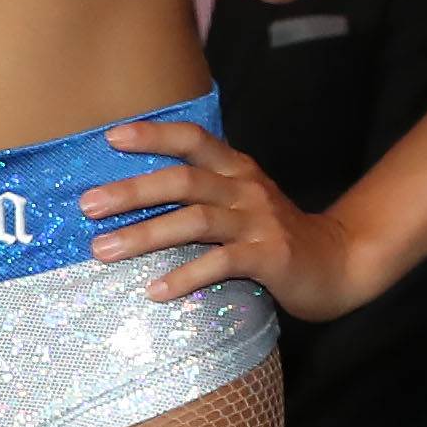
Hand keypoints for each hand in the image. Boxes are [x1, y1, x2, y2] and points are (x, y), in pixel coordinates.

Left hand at [88, 122, 365, 312]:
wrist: (338, 263)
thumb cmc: (273, 235)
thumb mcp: (240, 202)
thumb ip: (200, 195)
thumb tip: (128, 198)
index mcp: (236, 170)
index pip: (193, 139)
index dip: (154, 134)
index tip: (110, 137)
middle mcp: (246, 188)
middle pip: (184, 180)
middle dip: (132, 191)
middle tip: (88, 205)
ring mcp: (260, 222)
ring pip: (196, 220)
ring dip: (145, 234)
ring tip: (104, 251)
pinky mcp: (271, 256)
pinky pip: (221, 263)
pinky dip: (185, 276)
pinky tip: (155, 292)